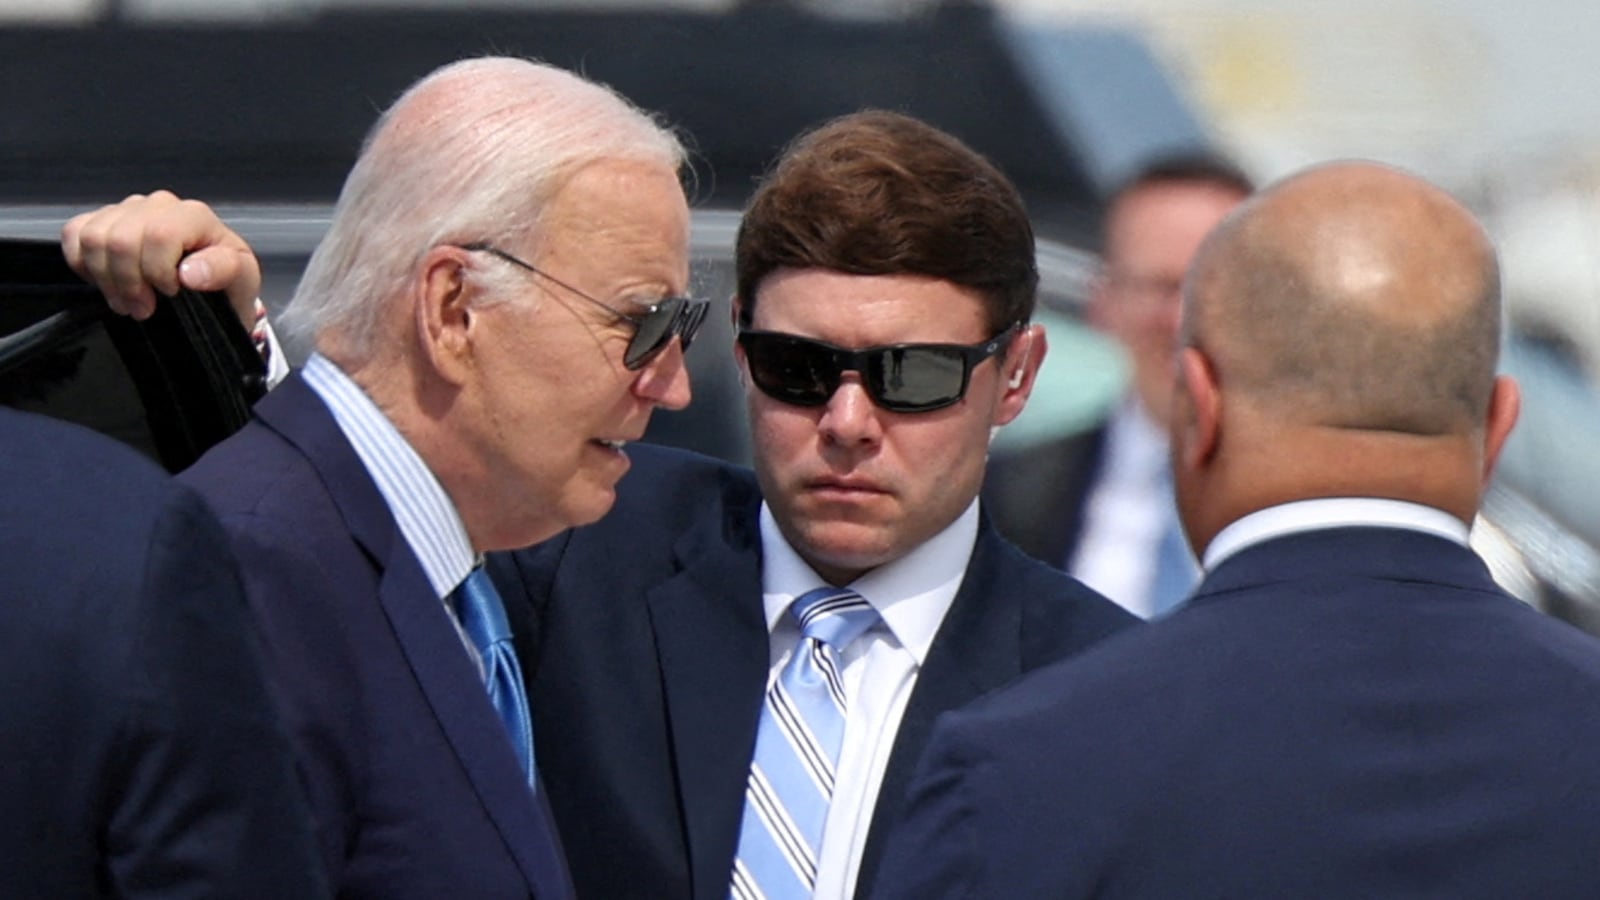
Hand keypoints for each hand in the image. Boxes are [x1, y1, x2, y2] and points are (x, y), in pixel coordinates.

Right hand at [61, 190, 262, 328]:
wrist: (212, 288)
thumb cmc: (226, 282)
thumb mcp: (241, 281)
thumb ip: (224, 271)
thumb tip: (191, 272)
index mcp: (194, 215)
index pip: (159, 234)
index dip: (156, 272)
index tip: (169, 296)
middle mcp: (159, 205)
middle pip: (120, 239)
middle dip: (128, 283)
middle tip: (143, 309)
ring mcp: (127, 210)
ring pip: (93, 238)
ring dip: (106, 280)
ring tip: (128, 302)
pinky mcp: (102, 220)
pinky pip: (74, 234)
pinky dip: (83, 265)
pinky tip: (107, 282)